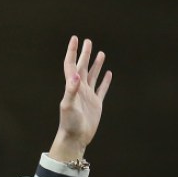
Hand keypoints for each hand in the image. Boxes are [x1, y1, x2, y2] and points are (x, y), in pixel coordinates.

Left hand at [49, 36, 112, 162]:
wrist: (75, 138)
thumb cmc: (69, 123)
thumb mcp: (68, 105)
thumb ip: (71, 89)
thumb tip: (76, 75)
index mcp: (72, 86)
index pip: (71, 65)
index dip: (73, 52)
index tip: (75, 38)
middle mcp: (80, 89)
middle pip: (83, 67)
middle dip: (85, 54)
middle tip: (88, 41)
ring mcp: (88, 96)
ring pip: (93, 76)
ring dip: (96, 65)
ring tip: (100, 53)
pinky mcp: (96, 104)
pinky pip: (102, 89)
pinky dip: (105, 81)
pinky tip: (109, 74)